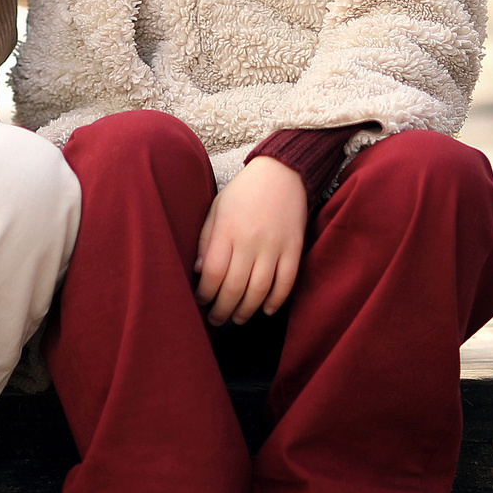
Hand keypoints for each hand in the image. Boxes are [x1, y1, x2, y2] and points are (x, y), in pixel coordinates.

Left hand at [195, 156, 307, 325]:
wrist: (282, 172)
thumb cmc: (243, 192)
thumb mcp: (216, 209)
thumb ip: (205, 239)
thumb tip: (198, 272)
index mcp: (227, 230)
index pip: (212, 273)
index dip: (204, 294)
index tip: (200, 301)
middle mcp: (250, 240)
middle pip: (234, 287)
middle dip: (222, 310)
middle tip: (216, 320)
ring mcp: (274, 245)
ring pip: (259, 289)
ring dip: (247, 311)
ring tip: (237, 319)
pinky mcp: (294, 248)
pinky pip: (286, 282)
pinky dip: (276, 300)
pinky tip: (265, 309)